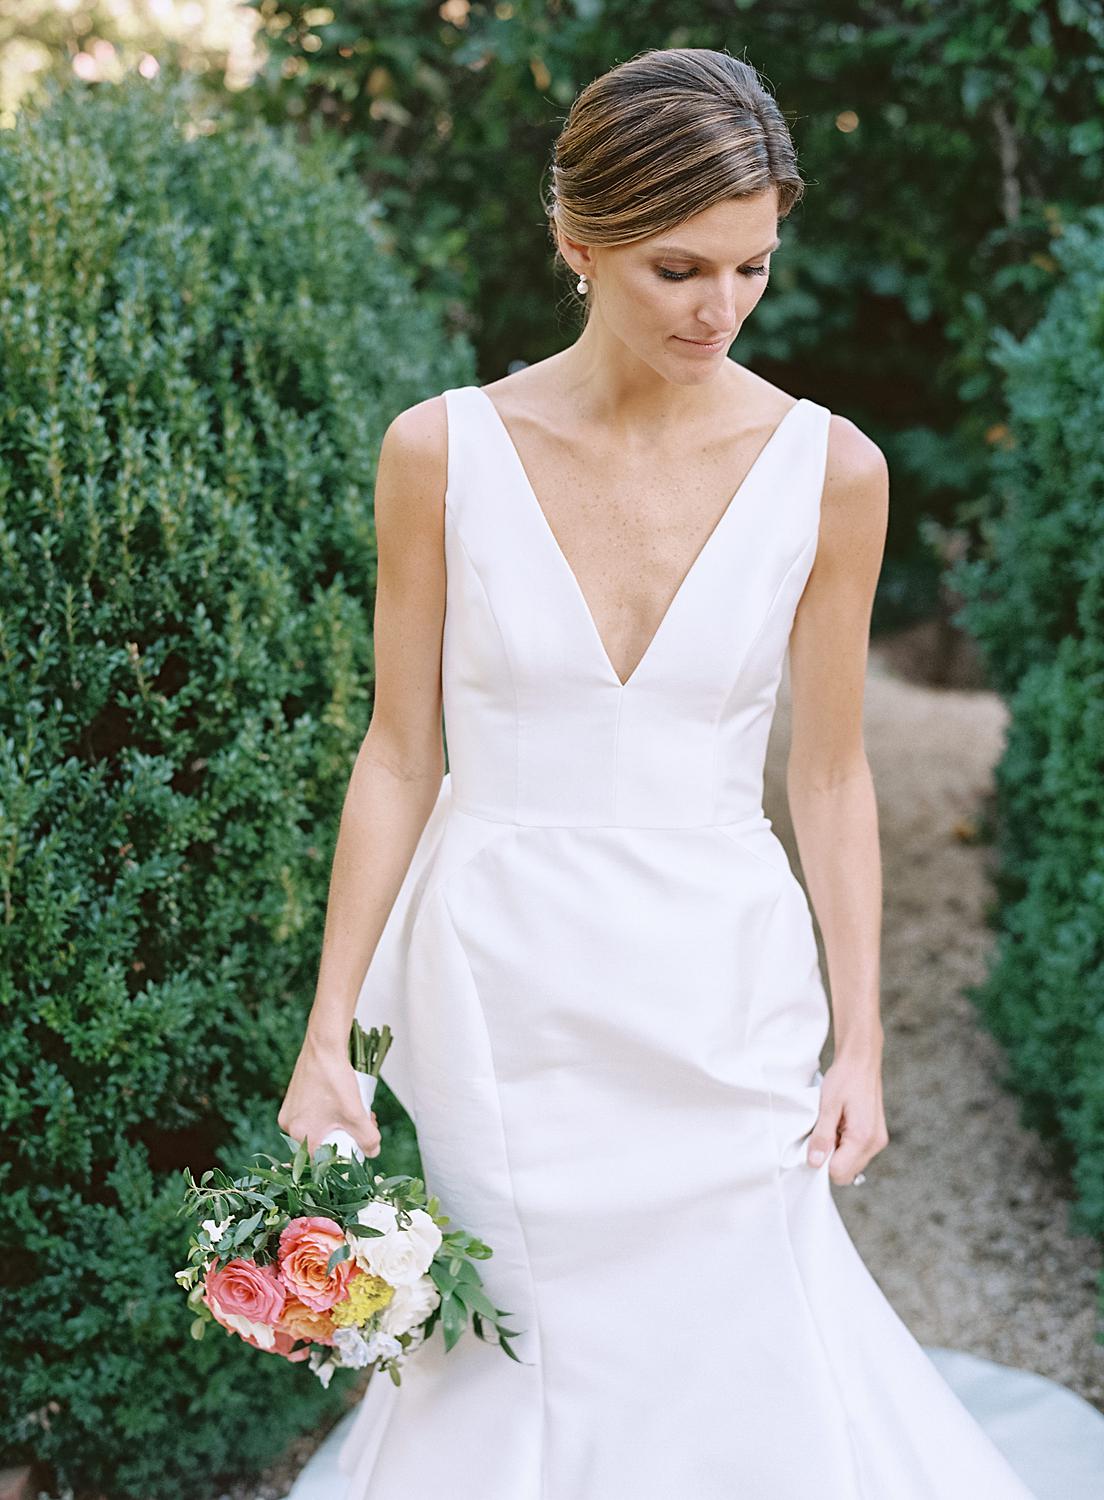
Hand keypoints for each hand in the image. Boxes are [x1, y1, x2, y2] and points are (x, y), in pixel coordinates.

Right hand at [277, 1031, 382, 1158]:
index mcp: (300, 1134)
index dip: (343, 1155)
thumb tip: (373, 1152)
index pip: (321, 1159)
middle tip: (365, 1124)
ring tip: (359, 1110)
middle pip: (322, 1141)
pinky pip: (313, 1114)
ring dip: (340, 1123)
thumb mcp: (356, 1114)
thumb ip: (368, 1139)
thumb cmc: (335, 1079)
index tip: (358, 1145)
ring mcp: (290, 1110)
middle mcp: (289, 1125)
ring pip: (319, 1126)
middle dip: (346, 1135)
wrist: (324, 1046)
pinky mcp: (294, 1098)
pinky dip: (329, 1112)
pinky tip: (344, 1102)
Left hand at [806, 1047, 887, 1184]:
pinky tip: (840, 1126)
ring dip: (837, 1153)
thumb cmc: (844, 1079)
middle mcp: (875, 1144)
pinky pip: (857, 1154)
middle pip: (847, 1173)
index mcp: (864, 1138)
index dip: (822, 1162)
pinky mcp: (876, 1137)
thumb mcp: (827, 1106)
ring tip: (832, 1127)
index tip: (814, 1143)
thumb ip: (822, 1136)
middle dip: (830, 1159)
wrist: (861, 1061)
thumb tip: (814, 1163)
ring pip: (852, 1165)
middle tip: (822, 1133)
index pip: (839, 1172)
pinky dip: (845, 1146)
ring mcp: (878, 1141)